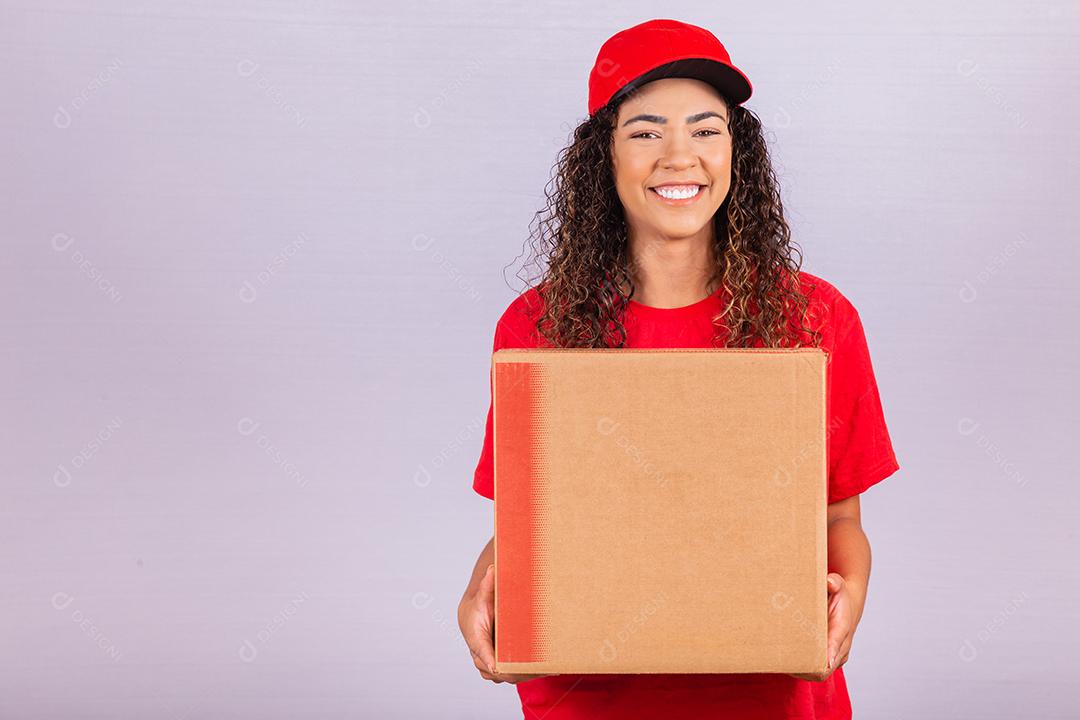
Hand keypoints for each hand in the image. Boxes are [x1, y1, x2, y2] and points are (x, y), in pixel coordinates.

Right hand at [458, 563, 551, 683]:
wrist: (475, 614)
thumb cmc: (479, 606)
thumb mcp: (483, 594)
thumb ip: (487, 584)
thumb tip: (492, 568)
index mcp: (475, 638)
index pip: (482, 653)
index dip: (492, 661)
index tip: (501, 666)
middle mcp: (480, 655)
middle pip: (496, 670)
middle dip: (515, 671)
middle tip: (537, 668)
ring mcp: (489, 663)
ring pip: (504, 675)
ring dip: (523, 674)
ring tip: (545, 669)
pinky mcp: (498, 666)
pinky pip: (510, 674)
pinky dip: (525, 673)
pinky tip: (545, 669)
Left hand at [788, 573, 853, 681]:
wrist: (846, 606)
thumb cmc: (839, 596)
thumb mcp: (838, 585)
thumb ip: (835, 583)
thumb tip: (829, 582)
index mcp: (843, 629)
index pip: (836, 645)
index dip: (827, 654)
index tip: (816, 661)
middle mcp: (840, 647)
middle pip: (825, 667)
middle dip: (807, 668)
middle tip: (785, 663)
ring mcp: (834, 656)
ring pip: (818, 672)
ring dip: (801, 670)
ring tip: (781, 663)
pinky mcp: (826, 659)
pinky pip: (814, 671)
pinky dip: (800, 669)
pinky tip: (784, 663)